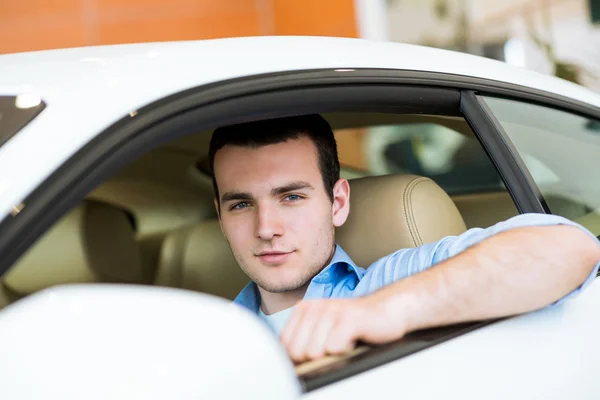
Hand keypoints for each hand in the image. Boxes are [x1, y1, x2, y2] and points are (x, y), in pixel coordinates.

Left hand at [279, 295, 407, 362]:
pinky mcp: (349, 318)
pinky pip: (334, 348)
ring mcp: (331, 311)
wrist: (386, 311)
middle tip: (333, 346)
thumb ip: (301, 341)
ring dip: (332, 354)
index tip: (317, 352)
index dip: (300, 357)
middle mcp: (314, 307)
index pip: (285, 345)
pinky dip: (345, 351)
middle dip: (315, 357)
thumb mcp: (321, 330)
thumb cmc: (353, 325)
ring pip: (314, 352)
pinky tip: (354, 340)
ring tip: (344, 342)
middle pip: (297, 351)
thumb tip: (285, 362)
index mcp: (304, 309)